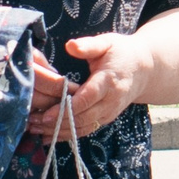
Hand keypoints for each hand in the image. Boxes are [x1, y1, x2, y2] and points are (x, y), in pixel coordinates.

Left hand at [32, 32, 150, 137]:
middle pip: (83, 118)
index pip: (87, 99)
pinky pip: (86, 130)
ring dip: (59, 132)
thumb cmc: (121, 52)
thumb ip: (89, 45)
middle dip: (57, 123)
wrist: (145, 69)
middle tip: (33, 123)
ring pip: (83, 128)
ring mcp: (109, 113)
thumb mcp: (107, 43)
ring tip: (35, 130)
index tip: (46, 114)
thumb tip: (70, 46)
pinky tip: (48, 136)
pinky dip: (67, 136)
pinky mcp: (105, 119)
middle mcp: (110, 101)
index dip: (66, 108)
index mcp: (108, 82)